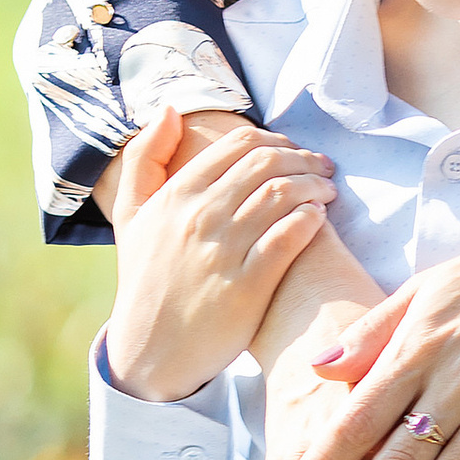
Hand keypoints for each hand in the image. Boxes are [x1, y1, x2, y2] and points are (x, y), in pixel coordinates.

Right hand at [103, 106, 337, 404]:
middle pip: (267, 163)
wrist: (150, 350)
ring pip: (282, 194)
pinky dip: (310, 219)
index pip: (238, 144)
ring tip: (327, 192)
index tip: (293, 151)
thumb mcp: (131, 216)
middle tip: (323, 168)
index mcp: (175, 195)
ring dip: (314, 185)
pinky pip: (289, 237)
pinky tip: (318, 219)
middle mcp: (198, 217)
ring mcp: (222, 251)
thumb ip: (143, 158)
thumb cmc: (147, 280)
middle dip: (303, 158)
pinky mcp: (246, 286)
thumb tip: (168, 109)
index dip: (276, 140)